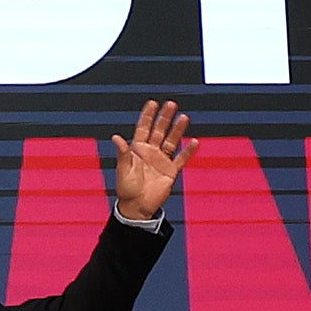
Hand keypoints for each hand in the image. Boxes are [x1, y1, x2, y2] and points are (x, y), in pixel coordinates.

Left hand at [110, 100, 196, 221]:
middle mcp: (150, 152)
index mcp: (137, 150)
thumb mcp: (123, 170)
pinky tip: (194, 142)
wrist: (137, 207)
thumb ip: (123, 154)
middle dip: (165, 118)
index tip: (153, 103)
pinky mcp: (170, 171)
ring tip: (184, 117)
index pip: (143, 128)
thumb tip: (116, 137)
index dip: (147, 116)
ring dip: (177, 130)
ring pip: (171, 141)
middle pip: (159, 131)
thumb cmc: (126, 189)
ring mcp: (161, 160)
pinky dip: (187, 151)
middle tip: (171, 104)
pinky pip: (181, 159)